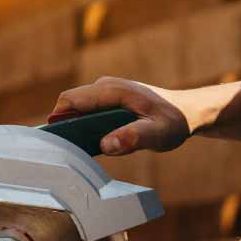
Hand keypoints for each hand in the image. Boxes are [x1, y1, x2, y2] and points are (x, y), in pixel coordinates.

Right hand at [48, 77, 196, 155]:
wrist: (188, 111)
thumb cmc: (174, 121)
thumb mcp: (158, 134)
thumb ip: (133, 138)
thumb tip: (106, 144)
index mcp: (112, 91)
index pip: (70, 100)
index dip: (56, 120)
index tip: (53, 143)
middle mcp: (104, 87)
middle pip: (69, 105)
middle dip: (64, 126)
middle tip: (67, 153)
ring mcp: (105, 93)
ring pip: (76, 109)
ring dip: (74, 128)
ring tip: (78, 151)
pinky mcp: (107, 101)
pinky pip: (86, 113)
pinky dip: (83, 127)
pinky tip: (91, 145)